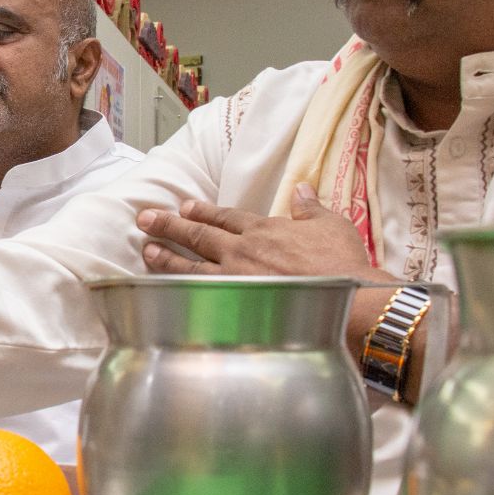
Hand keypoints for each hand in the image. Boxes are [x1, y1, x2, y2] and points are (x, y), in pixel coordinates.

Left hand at [136, 183, 372, 278]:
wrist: (348, 297)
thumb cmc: (342, 262)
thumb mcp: (331, 225)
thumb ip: (310, 208)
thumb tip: (302, 189)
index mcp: (265, 230)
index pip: (226, 217)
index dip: (204, 211)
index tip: (185, 206)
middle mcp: (244, 251)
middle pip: (200, 235)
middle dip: (170, 225)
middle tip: (145, 219)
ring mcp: (236, 279)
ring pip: (193, 265)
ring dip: (167, 257)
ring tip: (147, 251)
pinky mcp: (236, 305)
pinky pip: (200, 294)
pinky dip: (180, 290)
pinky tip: (165, 290)